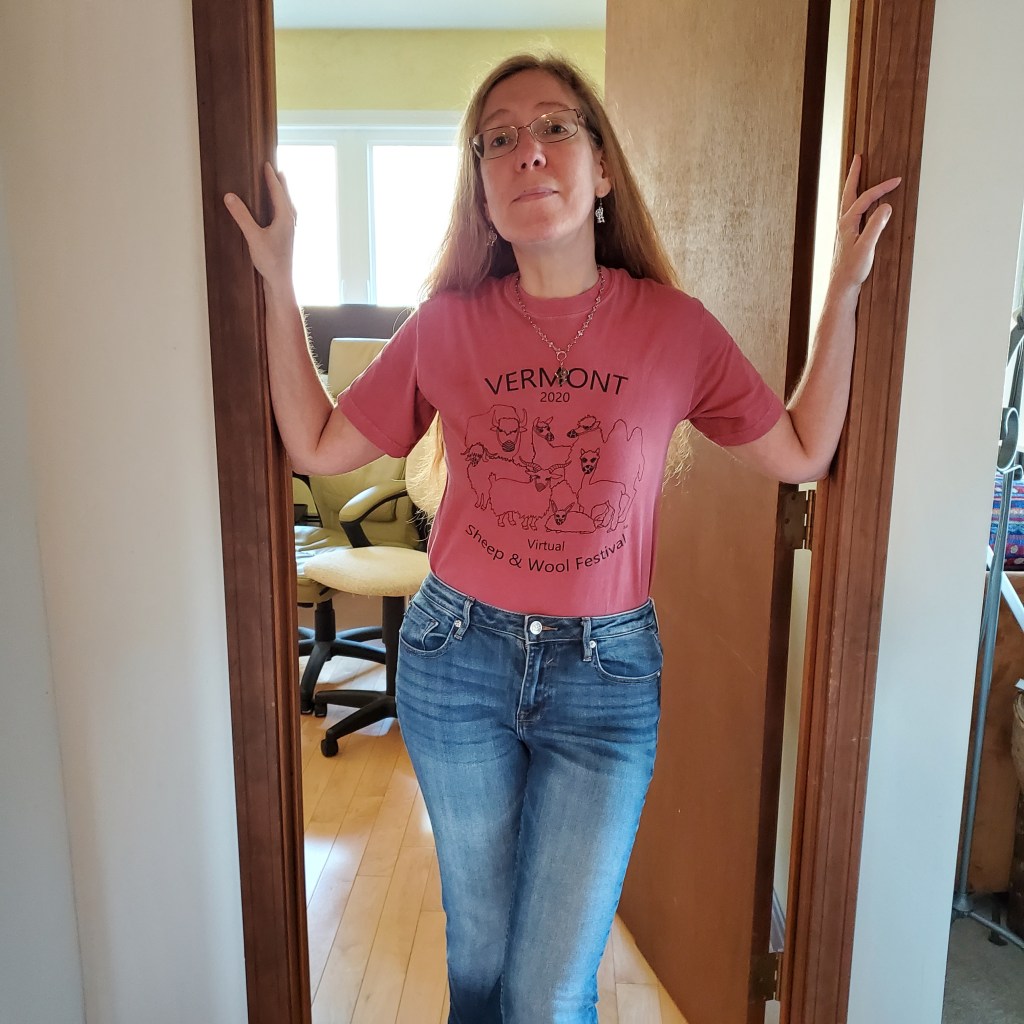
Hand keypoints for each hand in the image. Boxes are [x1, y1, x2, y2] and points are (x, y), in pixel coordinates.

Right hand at [223, 161, 296, 289]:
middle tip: (276, 169)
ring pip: (288, 206)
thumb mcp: (253, 236)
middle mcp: (291, 222)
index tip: (266, 164)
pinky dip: (283, 206)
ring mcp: (291, 230)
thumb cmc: (270, 261)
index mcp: (285, 218)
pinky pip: (287, 215)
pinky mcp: (288, 237)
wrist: (280, 281)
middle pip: (286, 196)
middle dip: (281, 182)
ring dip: (283, 194)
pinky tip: (280, 212)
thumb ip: (241, 216)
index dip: (271, 177)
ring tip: (280, 185)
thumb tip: (229, 196)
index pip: (277, 192)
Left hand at [830, 154, 901, 291]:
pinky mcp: (847, 235)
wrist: (842, 285)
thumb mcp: (866, 247)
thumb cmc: (853, 269)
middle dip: (855, 174)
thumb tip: (885, 206)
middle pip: (849, 192)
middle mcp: (843, 222)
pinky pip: (852, 210)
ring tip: (857, 172)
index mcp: (847, 222)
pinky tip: (860, 201)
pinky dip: (856, 199)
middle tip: (858, 157)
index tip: (897, 180)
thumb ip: (875, 226)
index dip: (881, 188)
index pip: (866, 198)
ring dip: (853, 184)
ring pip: (849, 200)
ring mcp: (844, 228)